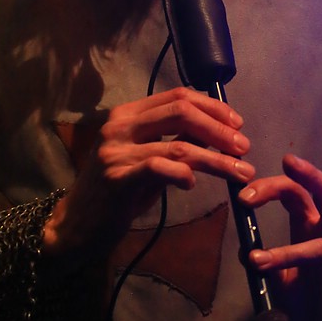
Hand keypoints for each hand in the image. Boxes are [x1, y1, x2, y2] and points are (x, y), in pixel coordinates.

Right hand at [43, 86, 254, 266]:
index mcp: (127, 114)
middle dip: (219, 130)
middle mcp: (119, 126)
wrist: (77, 224)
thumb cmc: (116, 192)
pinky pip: (160, 168)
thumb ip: (172, 141)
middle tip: (244, 147)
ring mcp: (116, 150)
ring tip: (240, 172)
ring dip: (217, 160)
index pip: (177, 96)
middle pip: (181, 112)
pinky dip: (183, 174)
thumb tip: (214, 131)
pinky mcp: (117, 177)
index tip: (237, 124)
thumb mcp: (145, 158)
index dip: (212, 107)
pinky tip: (192, 184)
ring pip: (179, 146)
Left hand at [237, 153, 321, 320]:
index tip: (243, 189)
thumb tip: (242, 248)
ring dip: (289, 252)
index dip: (273, 184)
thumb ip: (264, 260)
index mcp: (312, 227)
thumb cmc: (308, 301)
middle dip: (306, 178)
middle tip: (275, 175)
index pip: (297, 193)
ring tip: (256, 263)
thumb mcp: (280, 278)